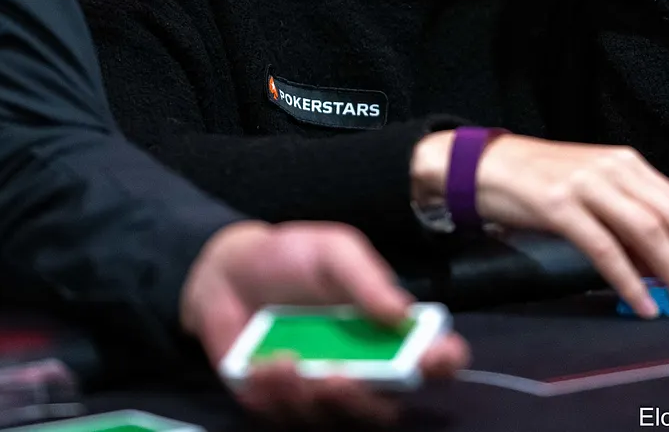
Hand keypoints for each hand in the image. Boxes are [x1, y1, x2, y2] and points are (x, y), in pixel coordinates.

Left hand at [180, 221, 468, 424]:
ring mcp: (318, 392)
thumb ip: (367, 279)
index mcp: (384, 333)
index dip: (442, 363)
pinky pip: (285, 418)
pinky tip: (265, 363)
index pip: (430, 359)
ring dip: (311, 398)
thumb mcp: (333, 252)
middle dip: (364, 403)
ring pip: (332, 422)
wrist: (226, 269)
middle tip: (340, 377)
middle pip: (384, 412)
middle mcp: (360, 370)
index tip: (437, 358)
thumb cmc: (291, 257)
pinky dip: (276, 395)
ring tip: (288, 360)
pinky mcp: (277, 403)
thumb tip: (403, 313)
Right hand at [412, 132, 668, 318]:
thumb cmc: (538, 181)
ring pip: (648, 232)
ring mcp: (587, 185)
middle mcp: (613, 168)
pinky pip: (606, 249)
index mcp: (627, 163)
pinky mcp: (559, 205)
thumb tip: (660, 264)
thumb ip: (626, 216)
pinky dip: (630, 281)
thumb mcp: (592, 188)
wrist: (484, 166)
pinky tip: (641, 303)